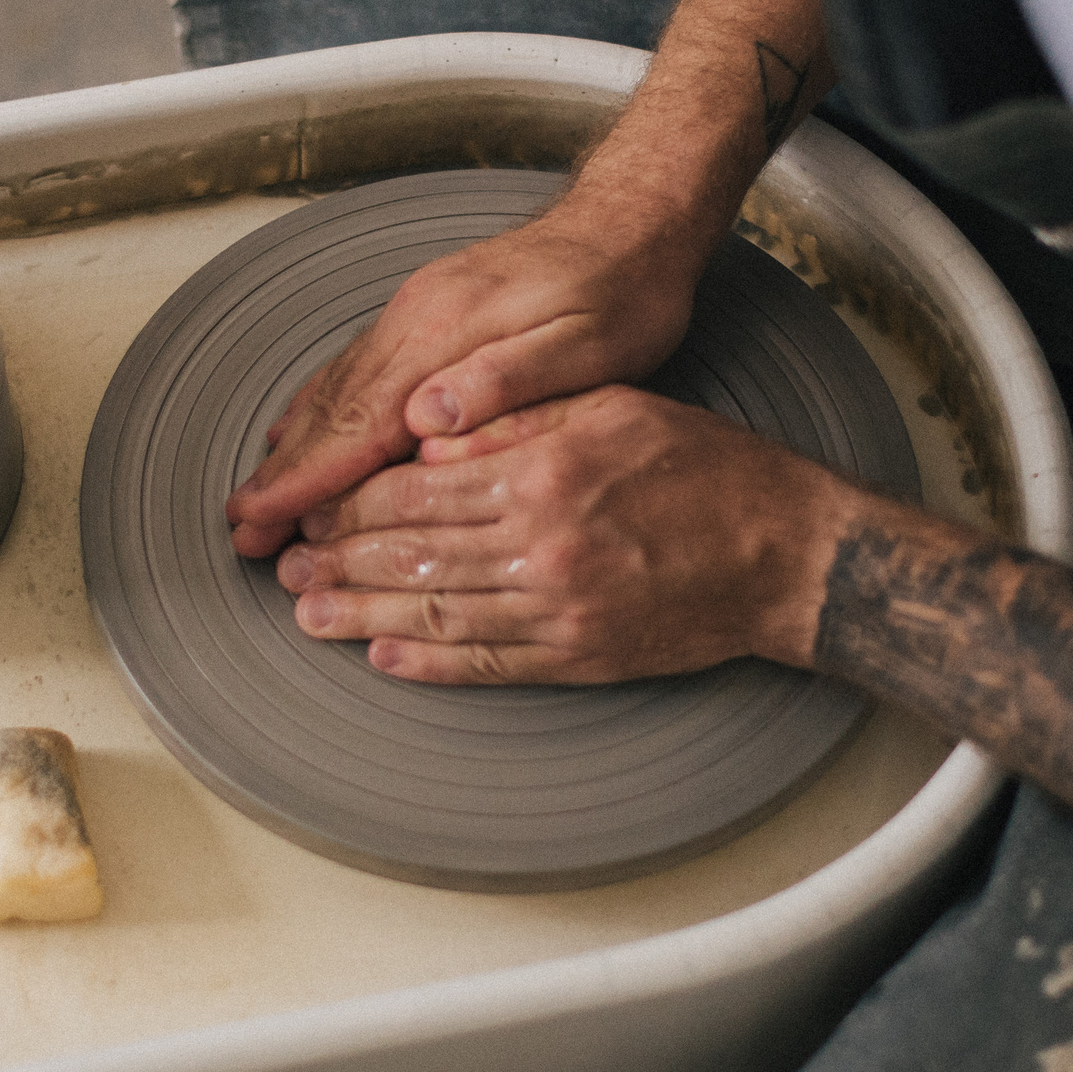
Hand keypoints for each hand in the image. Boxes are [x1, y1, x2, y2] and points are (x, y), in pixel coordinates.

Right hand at [223, 212, 700, 557]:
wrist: (632, 219)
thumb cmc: (624, 289)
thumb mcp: (589, 343)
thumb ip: (507, 380)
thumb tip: (428, 418)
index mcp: (450, 334)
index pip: (360, 422)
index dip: (308, 479)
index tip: (267, 522)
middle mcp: (418, 320)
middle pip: (332, 410)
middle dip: (282, 474)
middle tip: (241, 531)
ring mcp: (417, 312)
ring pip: (336, 388)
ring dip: (291, 447)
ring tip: (255, 498)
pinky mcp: (428, 311)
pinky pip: (355, 367)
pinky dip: (318, 406)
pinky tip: (298, 429)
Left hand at [273, 386, 856, 683]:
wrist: (785, 554)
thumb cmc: (708, 470)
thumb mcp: (614, 407)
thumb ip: (518, 418)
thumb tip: (429, 438)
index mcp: (543, 474)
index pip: (416, 494)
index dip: (352, 504)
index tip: (311, 508)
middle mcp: (541, 546)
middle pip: (411, 559)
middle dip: (338, 562)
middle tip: (287, 566)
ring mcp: (558, 610)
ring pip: (435, 616)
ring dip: (363, 619)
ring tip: (310, 615)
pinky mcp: (578, 655)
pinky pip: (486, 664)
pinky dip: (429, 664)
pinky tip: (385, 659)